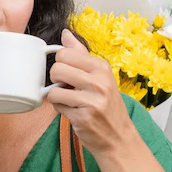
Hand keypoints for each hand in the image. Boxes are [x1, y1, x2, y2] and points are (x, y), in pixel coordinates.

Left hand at [47, 28, 138, 159]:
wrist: (118, 137)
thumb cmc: (107, 105)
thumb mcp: (100, 77)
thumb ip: (80, 55)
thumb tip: (65, 34)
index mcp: (101, 67)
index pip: (65, 53)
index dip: (61, 63)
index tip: (69, 73)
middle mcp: (98, 82)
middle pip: (57, 69)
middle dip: (56, 79)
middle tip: (66, 87)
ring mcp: (91, 101)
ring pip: (54, 90)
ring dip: (57, 97)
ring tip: (70, 101)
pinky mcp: (82, 118)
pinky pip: (57, 107)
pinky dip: (60, 110)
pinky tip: (73, 112)